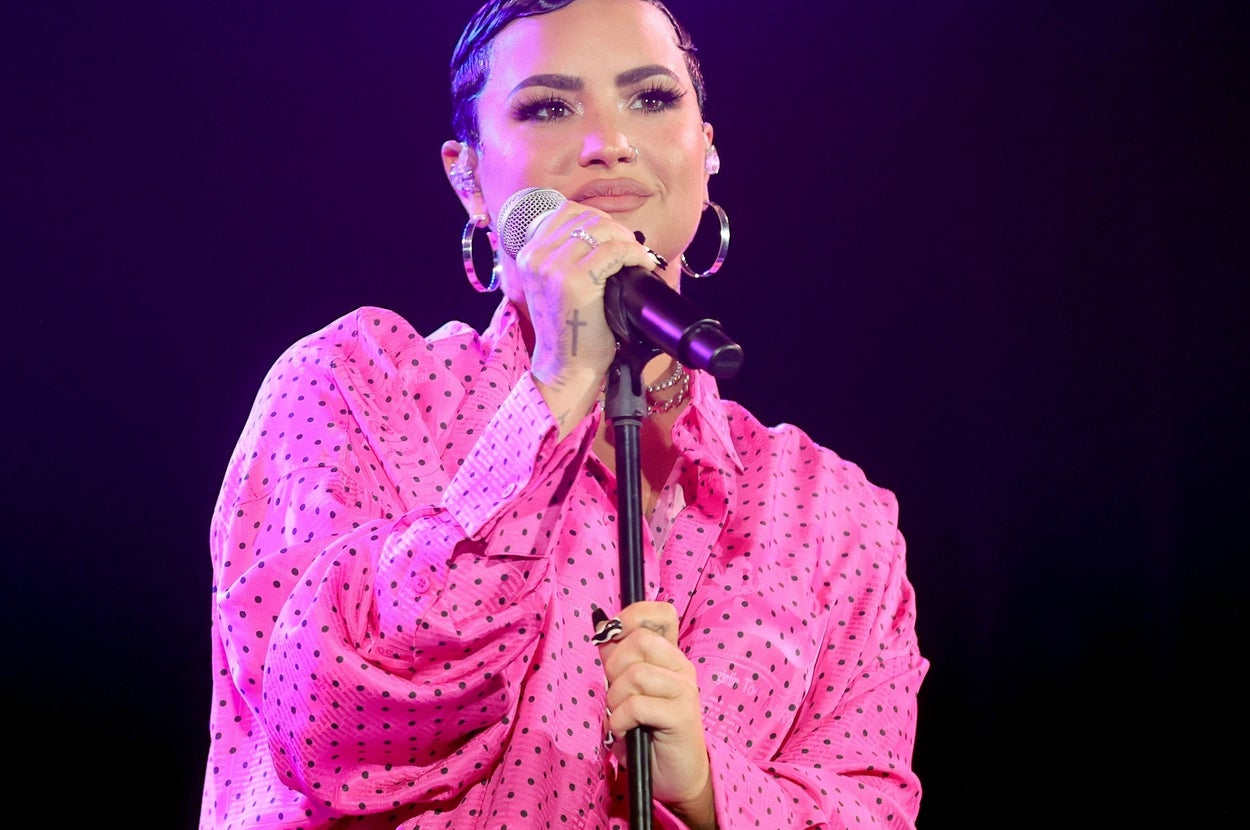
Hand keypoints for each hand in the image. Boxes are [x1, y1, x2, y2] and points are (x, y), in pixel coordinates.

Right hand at [512, 204, 659, 429]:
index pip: (566, 211)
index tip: (615, 236)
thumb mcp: (557, 286)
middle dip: (615, 228)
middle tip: (631, 248)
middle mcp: (535, 256)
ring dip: (626, 239)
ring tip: (637, 256)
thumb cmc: (570, 330)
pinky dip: (634, 253)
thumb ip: (568, 256)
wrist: (566, 367)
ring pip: (600, 229)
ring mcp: (552, 267)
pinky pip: (614, 251)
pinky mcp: (574, 280)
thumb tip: (607, 232)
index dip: (597, 218)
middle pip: (585, 217)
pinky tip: (642, 264)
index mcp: (528, 254)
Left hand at [597, 601, 715, 827]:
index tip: (612, 637)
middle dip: (613, 667)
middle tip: (615, 694)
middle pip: (639, 641)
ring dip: (615, 699)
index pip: (660, 613)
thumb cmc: (647, 733)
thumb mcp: (626, 692)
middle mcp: (681, 666)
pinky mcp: (682, 716)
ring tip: (619, 717)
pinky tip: (622, 732)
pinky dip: (619, 720)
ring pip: (636, 673)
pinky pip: (637, 705)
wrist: (676, 778)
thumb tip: (600, 627)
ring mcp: (684, 690)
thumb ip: (617, 661)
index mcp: (669, 656)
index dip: (632, 616)